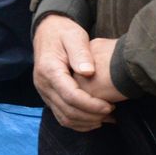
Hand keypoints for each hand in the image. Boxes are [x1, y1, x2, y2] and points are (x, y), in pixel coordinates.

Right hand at [33, 14, 118, 130]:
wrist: (47, 32)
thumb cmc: (64, 33)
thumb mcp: (74, 36)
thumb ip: (80, 53)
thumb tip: (88, 72)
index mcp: (49, 70)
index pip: (70, 95)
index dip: (91, 105)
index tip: (110, 106)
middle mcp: (43, 84)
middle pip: (67, 111)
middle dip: (91, 116)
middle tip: (112, 112)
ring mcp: (44, 92)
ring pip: (64, 118)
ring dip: (86, 122)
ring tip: (106, 117)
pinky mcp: (48, 96)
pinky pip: (61, 116)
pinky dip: (78, 123)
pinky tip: (94, 119)